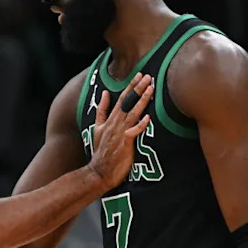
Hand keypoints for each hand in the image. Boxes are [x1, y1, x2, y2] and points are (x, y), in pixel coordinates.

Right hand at [88, 73, 153, 189]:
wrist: (99, 172)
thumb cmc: (101, 152)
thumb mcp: (97, 128)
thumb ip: (101, 111)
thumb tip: (104, 94)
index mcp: (109, 120)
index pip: (121, 99)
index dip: (130, 86)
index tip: (139, 75)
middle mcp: (115, 124)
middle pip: (127, 102)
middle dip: (137, 88)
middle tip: (147, 76)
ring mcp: (120, 133)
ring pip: (132, 113)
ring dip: (142, 100)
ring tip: (151, 89)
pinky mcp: (125, 144)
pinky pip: (134, 132)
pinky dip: (140, 124)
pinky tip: (148, 117)